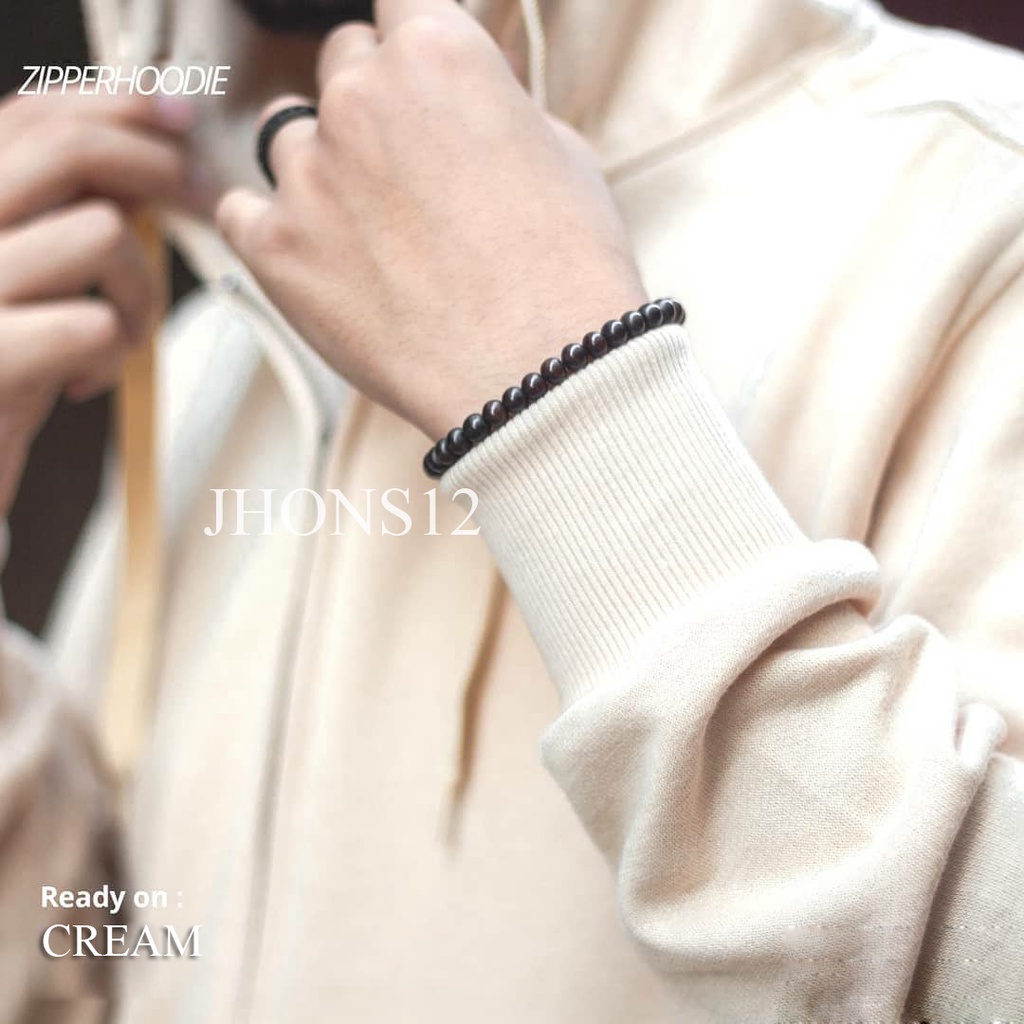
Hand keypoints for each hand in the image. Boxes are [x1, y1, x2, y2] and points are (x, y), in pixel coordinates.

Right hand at [0, 91, 205, 514]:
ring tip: (119, 337)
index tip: (183, 119)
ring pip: (102, 233)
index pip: (31, 116)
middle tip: (202, 200)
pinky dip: (115, 354)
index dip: (117, 105)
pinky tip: (85, 382)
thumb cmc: (3, 364)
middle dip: (157, 168)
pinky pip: (94, 324)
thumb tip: (150, 156)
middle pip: (70, 150)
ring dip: (140, 291)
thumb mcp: (24, 273)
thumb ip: (60, 209)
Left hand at [217, 0, 645, 438]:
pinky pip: (241, 212)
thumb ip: (500, 103)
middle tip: (405, 169)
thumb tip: (483, 82)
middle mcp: (360, 96)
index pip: (398, 6)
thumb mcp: (563, 155)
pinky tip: (315, 255)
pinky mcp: (276, 248)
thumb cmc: (566, 270)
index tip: (416, 79)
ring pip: (287, 137)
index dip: (411, 43)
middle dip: (370, 103)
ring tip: (369, 230)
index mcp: (436, 54)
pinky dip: (271, 226)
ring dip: (321, 167)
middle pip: (340, 63)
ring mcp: (309, 172)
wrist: (537, 372)